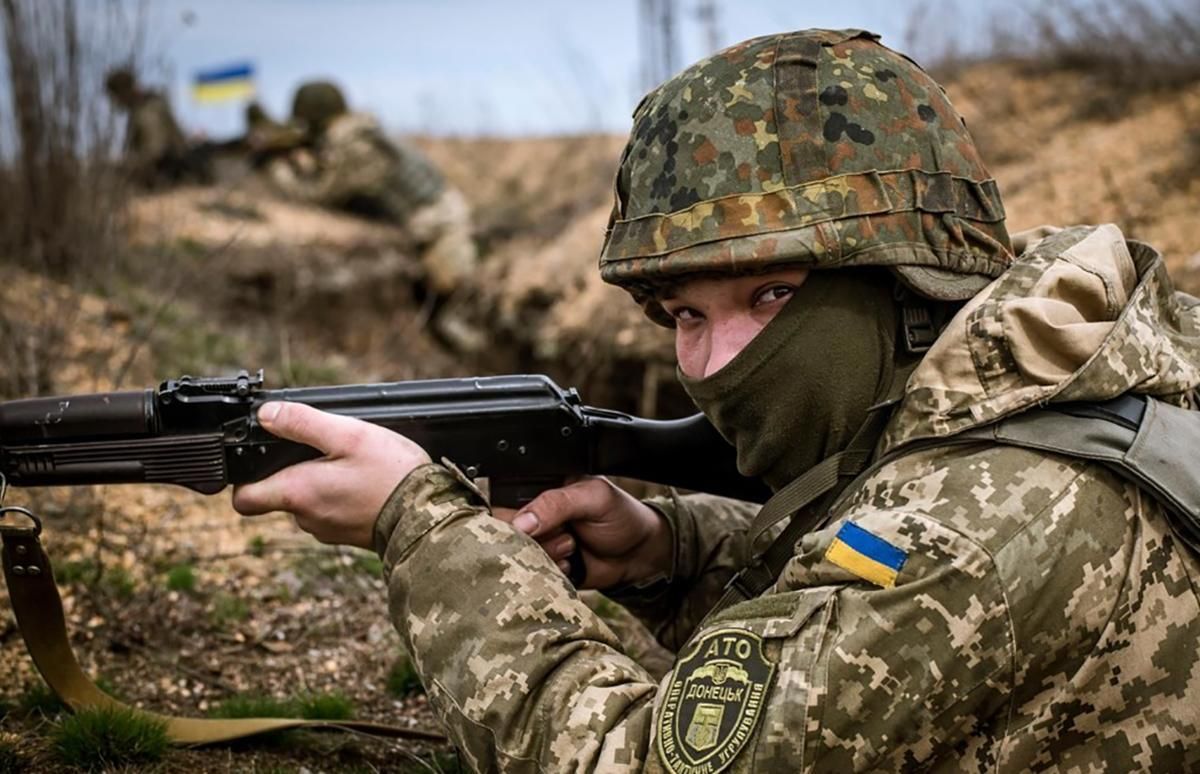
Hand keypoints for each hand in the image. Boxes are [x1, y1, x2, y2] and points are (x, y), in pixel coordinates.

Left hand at [232, 402, 430, 548]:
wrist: (429, 515)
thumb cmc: (391, 474)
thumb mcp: (348, 434)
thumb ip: (302, 422)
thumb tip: (266, 415)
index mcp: (297, 493)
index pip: (243, 499)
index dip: (245, 479)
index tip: (261, 459)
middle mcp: (307, 518)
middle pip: (279, 496)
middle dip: (294, 473)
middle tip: (324, 451)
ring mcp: (328, 530)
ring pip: (308, 504)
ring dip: (321, 484)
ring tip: (352, 465)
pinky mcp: (350, 535)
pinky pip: (333, 512)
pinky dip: (341, 497)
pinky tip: (366, 483)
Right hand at [492, 477, 672, 589]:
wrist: (639, 554)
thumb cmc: (620, 516)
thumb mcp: (592, 498)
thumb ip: (556, 504)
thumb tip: (522, 522)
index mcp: (539, 489)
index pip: (503, 499)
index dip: (511, 515)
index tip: (530, 525)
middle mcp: (532, 515)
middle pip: (506, 531)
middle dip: (535, 537)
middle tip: (565, 533)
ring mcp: (537, 543)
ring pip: (518, 556)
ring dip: (547, 555)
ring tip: (572, 545)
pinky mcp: (543, 568)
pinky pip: (532, 576)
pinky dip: (551, 572)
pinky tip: (571, 562)